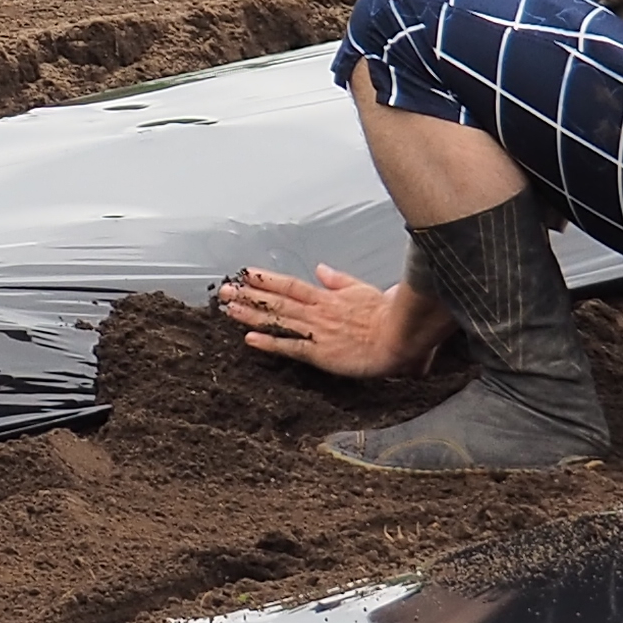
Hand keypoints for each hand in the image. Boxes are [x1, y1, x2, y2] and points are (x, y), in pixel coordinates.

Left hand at [216, 261, 451, 381]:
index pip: (289, 284)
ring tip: (228, 309)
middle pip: (276, 300)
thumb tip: (321, 269)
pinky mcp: (320, 352)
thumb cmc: (385, 314)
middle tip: (224, 291)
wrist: (398, 336)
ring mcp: (316, 331)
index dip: (265, 279)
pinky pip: (290, 346)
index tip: (245, 274)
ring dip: (251, 314)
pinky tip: (250, 339)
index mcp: (326, 297)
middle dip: (248, 295)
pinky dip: (269, 342)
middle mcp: (316, 311)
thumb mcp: (360, 289)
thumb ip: (338, 280)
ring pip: (278, 319)